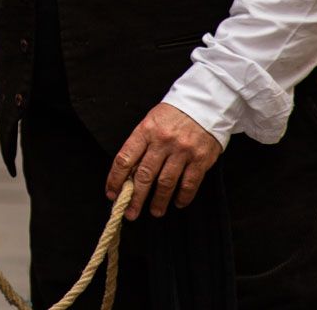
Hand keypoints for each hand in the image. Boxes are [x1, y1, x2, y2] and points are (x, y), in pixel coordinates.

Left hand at [106, 102, 220, 219]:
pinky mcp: (200, 159)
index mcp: (145, 131)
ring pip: (165, 182)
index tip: (112, 193)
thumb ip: (141, 145)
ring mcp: (182, 151)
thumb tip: (128, 174)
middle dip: (135, 198)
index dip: (115, 179)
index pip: (125, 159)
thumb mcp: (151, 122)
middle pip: (144, 175)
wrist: (205, 104)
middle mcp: (162, 141)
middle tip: (131, 213)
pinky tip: (178, 203)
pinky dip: (182, 197)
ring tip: (154, 211)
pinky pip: (189, 183)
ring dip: (158, 201)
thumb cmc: (173, 115)